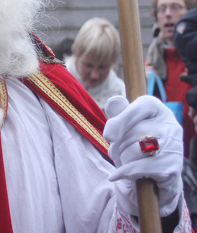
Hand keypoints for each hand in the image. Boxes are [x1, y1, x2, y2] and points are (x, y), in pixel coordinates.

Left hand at [103, 95, 182, 216]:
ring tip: (126, 162)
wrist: (157, 180)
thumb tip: (114, 101)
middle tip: (119, 153)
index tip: (108, 136)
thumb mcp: (126, 127)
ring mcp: (174, 147)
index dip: (122, 119)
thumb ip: (119, 113)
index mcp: (158, 110)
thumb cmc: (136, 147)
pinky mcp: (172, 167)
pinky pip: (139, 167)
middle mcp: (170, 125)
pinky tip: (116, 176)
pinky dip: (124, 172)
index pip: (142, 106)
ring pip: (135, 150)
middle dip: (118, 146)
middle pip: (133, 132)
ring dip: (122, 160)